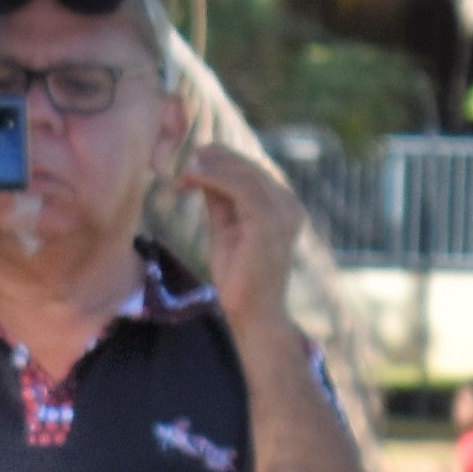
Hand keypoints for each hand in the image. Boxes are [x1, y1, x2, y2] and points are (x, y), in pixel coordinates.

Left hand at [181, 139, 306, 329]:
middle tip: (187, 158)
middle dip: (216, 159)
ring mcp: (282, 212)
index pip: (255, 171)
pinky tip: (190, 179)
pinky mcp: (267, 220)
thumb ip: (221, 201)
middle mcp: (289, 205)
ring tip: (184, 171)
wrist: (253, 313)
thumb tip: (204, 172)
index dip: (225, 160)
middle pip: (250, 167)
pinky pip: (237, 187)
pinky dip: (211, 178)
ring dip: (210, 168)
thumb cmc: (240, 277)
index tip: (196, 159)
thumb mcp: (227, 229)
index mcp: (285, 206)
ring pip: (243, 173)